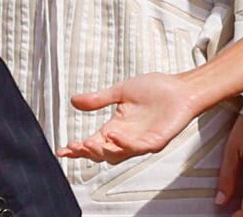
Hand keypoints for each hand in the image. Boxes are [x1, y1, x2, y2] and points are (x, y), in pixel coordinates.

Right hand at [58, 72, 202, 163]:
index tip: (62, 149)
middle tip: (76, 145)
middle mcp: (126, 137)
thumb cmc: (155, 88)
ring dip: (103, 150)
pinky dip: (125, 143)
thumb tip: (74, 101)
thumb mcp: (120, 91)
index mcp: (116, 127)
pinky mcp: (156, 141)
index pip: (93, 143)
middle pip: (102, 154)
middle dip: (87, 152)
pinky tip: (115, 135)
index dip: (77, 148)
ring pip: (118, 155)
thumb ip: (99, 99)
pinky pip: (138, 148)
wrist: (180, 87)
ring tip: (89, 143)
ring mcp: (141, 141)